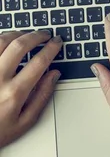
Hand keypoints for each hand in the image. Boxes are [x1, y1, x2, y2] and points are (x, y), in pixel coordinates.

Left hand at [0, 31, 61, 147]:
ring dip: (16, 34)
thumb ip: (42, 96)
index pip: (39, 62)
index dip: (51, 48)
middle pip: (19, 46)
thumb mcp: (25, 122)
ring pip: (0, 41)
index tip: (57, 42)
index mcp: (14, 93)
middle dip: (36, 36)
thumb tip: (54, 75)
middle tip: (44, 35)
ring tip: (24, 36)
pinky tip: (5, 42)